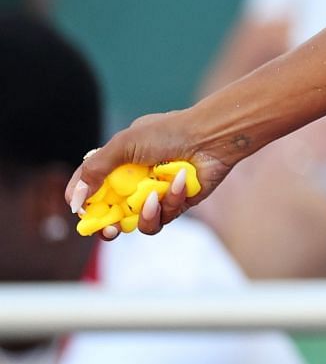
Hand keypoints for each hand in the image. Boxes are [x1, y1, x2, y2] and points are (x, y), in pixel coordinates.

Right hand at [64, 109, 249, 239]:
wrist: (211, 136)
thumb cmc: (168, 133)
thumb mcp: (124, 145)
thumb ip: (96, 169)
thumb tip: (75, 198)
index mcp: (118, 162)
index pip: (90, 185)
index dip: (82, 200)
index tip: (79, 212)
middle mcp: (134, 180)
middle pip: (111, 214)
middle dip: (108, 226)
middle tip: (110, 230)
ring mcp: (155, 194)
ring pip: (138, 222)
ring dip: (145, 214)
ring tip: (155, 197)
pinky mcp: (176, 204)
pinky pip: (164, 217)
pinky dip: (170, 202)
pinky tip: (180, 182)